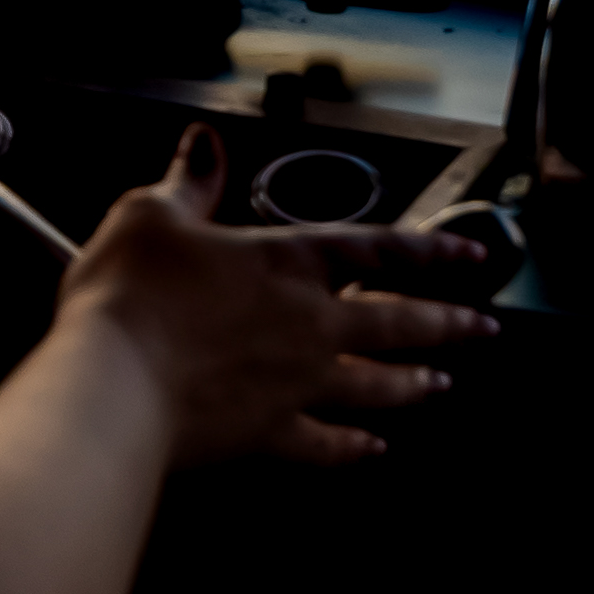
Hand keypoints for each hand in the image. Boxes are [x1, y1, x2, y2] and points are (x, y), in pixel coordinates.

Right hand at [59, 129, 500, 467]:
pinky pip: (328, 445)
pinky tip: (372, 449)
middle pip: (396, 322)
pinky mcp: (270, 436)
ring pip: (376, 385)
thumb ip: (190, 183)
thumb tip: (203, 144)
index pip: (377, 248)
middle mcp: (309, 324)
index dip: (430, 249)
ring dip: (413, 385)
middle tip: (482, 328)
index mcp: (287, 261)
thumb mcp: (152, 215)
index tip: (470, 256)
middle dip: (447, 324)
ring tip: (440, 385)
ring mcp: (296, 386)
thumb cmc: (130, 295)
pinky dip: (354, 448)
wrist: (111, 384)